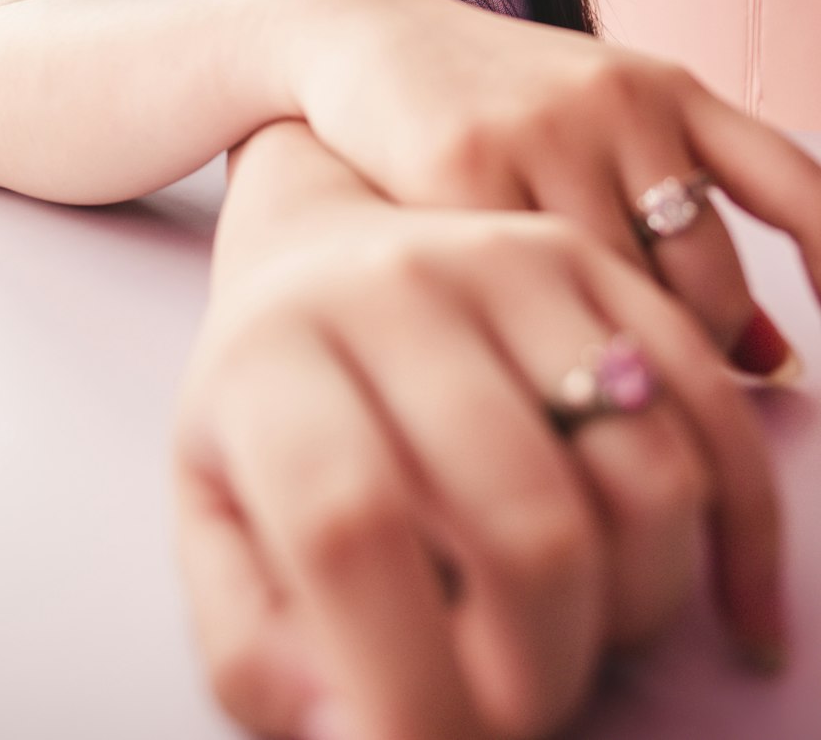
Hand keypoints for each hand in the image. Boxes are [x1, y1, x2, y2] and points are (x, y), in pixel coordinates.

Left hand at [175, 208, 778, 739]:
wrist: (315, 258)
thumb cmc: (269, 413)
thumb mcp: (212, 523)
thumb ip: (255, 646)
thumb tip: (363, 734)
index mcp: (274, 364)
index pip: (350, 528)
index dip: (410, 680)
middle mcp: (394, 293)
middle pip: (525, 522)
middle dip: (542, 671)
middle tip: (514, 706)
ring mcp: (504, 262)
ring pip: (644, 477)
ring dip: (634, 606)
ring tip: (575, 625)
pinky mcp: (591, 262)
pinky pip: (708, 408)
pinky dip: (738, 529)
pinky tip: (721, 602)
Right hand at [284, 0, 820, 367]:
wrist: (359, 36)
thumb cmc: (492, 104)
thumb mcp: (599, 123)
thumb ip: (678, 216)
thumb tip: (769, 359)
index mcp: (668, 87)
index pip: (793, 184)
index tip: (820, 349)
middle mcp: (620, 103)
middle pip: (707, 276)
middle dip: (688, 350)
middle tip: (640, 379)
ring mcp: (543, 132)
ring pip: (619, 294)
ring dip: (607, 354)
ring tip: (568, 366)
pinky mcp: (462, 165)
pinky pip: (526, 289)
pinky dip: (527, 335)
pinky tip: (504, 341)